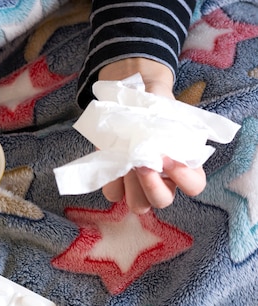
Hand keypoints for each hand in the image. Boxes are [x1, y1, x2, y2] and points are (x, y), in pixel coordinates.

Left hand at [97, 58, 206, 213]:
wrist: (129, 99)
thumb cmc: (155, 105)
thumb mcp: (166, 107)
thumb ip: (169, 120)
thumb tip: (161, 134)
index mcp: (185, 166)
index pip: (194, 186)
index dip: (184, 178)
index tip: (169, 157)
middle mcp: (164, 180)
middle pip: (162, 201)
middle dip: (152, 186)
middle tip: (144, 164)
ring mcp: (139, 184)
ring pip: (138, 204)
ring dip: (132, 188)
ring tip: (128, 163)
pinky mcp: (117, 181)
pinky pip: (113, 193)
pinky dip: (112, 181)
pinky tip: (114, 161)